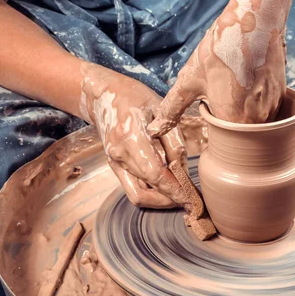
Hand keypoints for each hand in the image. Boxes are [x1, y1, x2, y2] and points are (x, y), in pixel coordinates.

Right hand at [80, 64, 187, 207]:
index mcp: (131, 136)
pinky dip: (150, 192)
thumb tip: (182, 170)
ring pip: (139, 194)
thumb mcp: (161, 111)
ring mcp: (114, 162)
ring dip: (161, 198)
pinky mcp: (114, 166)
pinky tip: (166, 187)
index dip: (174, 190)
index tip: (191, 200)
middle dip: (171, 198)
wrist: (104, 95)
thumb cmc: (136, 98)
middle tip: (191, 198)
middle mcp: (119, 153)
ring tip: (181, 194)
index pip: (155, 174)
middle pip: (148, 188)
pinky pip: (132, 188)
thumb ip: (173, 141)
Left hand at [148, 0, 285, 136]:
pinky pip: (267, 107)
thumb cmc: (219, 51)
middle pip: (241, 132)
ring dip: (243, 107)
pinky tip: (246, 78)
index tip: (209, 106)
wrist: (253, 22)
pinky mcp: (282, 94)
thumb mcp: (189, 80)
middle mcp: (259, 121)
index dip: (214, 124)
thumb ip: (172, 110)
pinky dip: (256, 98)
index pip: (224, 140)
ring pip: (255, 119)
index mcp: (235, 122)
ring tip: (233, 82)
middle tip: (221, 91)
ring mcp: (274, 107)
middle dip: (228, 117)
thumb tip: (155, 129)